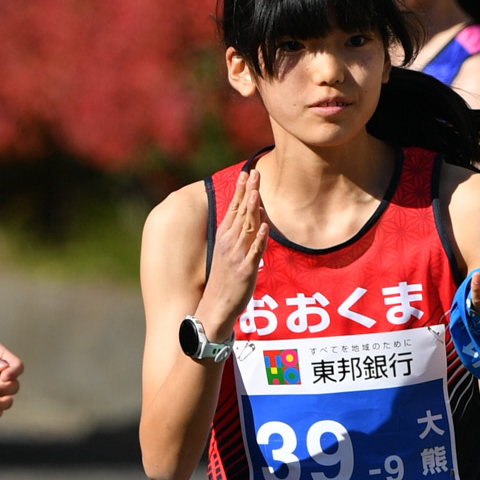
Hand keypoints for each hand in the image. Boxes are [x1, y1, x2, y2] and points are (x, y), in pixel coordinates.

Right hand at [198, 167, 268, 341]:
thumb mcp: (229, 252)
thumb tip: (255, 213)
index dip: (241, 190)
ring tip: (256, 192)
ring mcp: (237, 256)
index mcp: (225, 237)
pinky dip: (259, 239)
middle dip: (247, 192)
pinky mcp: (246, 270)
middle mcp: (229, 243)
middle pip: (240, 213)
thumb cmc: (225, 279)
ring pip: (246, 228)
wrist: (215, 307)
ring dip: (251, 210)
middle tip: (253, 172)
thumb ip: (241, 232)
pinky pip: (254, 252)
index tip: (246, 172)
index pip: (233, 208)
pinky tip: (263, 226)